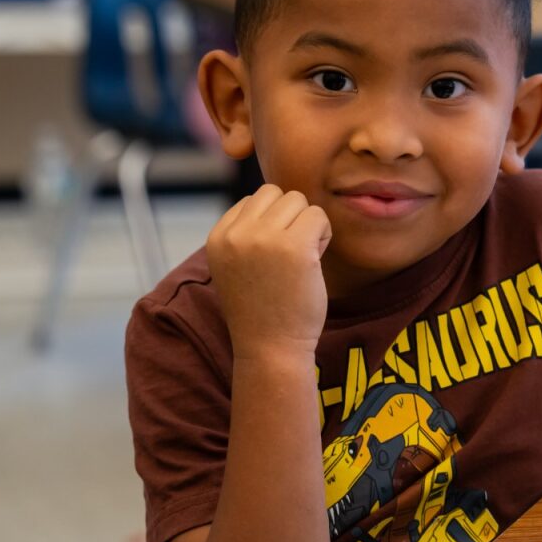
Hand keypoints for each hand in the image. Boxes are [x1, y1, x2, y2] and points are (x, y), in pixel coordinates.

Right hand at [205, 184, 332, 359]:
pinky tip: (315, 261)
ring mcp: (264, 238)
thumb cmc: (261, 309)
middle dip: (290, 217)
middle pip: (276, 193)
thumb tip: (275, 197)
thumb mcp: (236, 265)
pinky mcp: (294, 246)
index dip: (272, 223)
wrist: (270, 348)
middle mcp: (236, 234)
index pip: (253, 200)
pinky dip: (323, 234)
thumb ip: (245, 233)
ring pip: (298, 201)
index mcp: (218, 237)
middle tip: (292, 254)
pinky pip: (318, 216)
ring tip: (302, 258)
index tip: (273, 257)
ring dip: (307, 225)